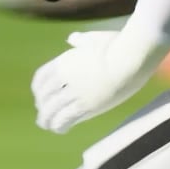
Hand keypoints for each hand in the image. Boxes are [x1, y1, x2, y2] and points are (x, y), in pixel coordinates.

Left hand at [31, 30, 169, 134]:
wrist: (131, 58)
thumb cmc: (117, 45)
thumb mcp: (94, 38)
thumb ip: (80, 40)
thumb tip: (72, 38)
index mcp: (64, 61)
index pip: (41, 77)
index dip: (38, 89)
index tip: (39, 96)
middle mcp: (65, 77)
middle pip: (44, 96)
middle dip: (42, 108)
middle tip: (43, 116)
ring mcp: (75, 92)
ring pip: (52, 110)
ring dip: (47, 120)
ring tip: (49, 126)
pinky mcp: (87, 106)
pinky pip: (67, 118)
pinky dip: (60, 125)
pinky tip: (61, 130)